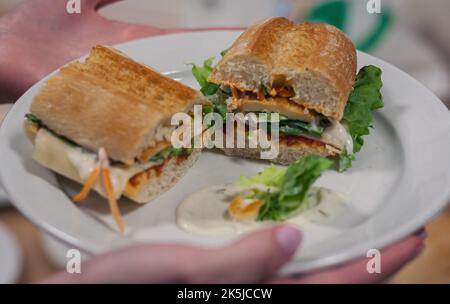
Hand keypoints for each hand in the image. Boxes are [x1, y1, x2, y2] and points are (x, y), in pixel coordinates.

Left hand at [0, 0, 236, 101]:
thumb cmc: (35, 26)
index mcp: (132, 44)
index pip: (180, 40)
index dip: (209, 38)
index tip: (240, 38)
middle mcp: (132, 72)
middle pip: (180, 75)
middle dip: (214, 80)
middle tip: (250, 84)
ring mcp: (119, 93)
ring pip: (165, 100)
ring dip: (195, 105)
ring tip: (231, 109)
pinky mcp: (101, 109)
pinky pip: (135, 118)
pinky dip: (158, 123)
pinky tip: (184, 128)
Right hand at [41, 225, 423, 282]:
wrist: (89, 296)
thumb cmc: (120, 289)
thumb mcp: (173, 274)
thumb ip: (237, 266)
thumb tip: (294, 239)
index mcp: (253, 299)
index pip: (333, 286)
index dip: (376, 264)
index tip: (413, 236)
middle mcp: (256, 295)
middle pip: (328, 284)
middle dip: (365, 259)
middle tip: (395, 227)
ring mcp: (244, 288)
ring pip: (307, 276)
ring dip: (336, 252)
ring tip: (359, 223)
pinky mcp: (226, 280)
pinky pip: (278, 269)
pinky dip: (299, 248)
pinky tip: (300, 227)